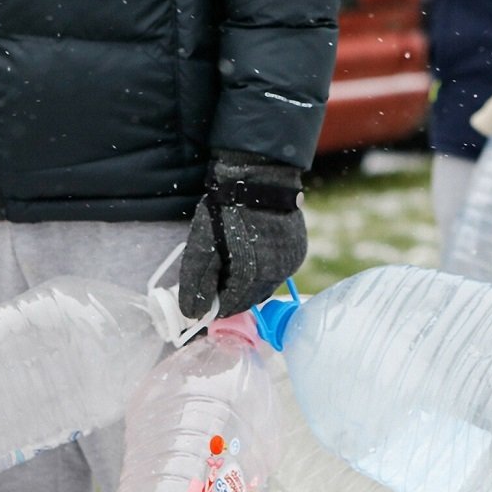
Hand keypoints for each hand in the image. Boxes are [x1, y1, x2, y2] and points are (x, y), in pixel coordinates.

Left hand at [179, 153, 306, 319]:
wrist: (257, 176)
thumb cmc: (224, 210)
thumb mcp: (201, 247)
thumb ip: (197, 284)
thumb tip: (193, 315)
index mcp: (252, 277)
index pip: (233, 306)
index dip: (217, 303)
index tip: (206, 292)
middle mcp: (277, 274)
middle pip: (251, 298)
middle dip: (232, 292)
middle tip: (218, 273)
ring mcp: (292, 261)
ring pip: (266, 284)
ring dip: (249, 280)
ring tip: (234, 257)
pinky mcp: (299, 249)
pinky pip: (279, 269)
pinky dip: (264, 267)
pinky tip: (251, 249)